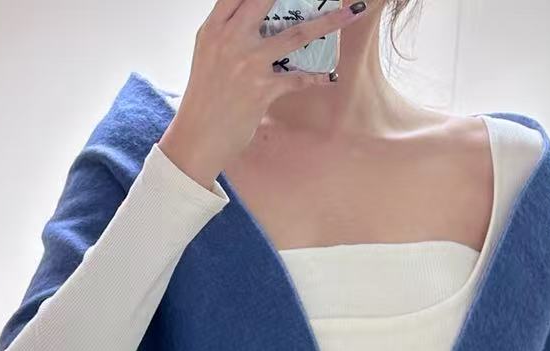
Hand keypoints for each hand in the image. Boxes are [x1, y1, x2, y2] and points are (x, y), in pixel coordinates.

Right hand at [157, 0, 370, 187]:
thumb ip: (228, 32)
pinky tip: (329, 76)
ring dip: (328, 23)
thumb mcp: (208, 54)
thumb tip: (255, 19)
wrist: (197, 137)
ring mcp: (248, 63)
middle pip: (267, 0)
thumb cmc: (205, 97)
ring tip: (352, 13)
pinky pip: (298, 78)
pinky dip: (316, 77)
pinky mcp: (262, 90)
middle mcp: (231, 39)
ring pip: (296, 34)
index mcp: (214, 28)